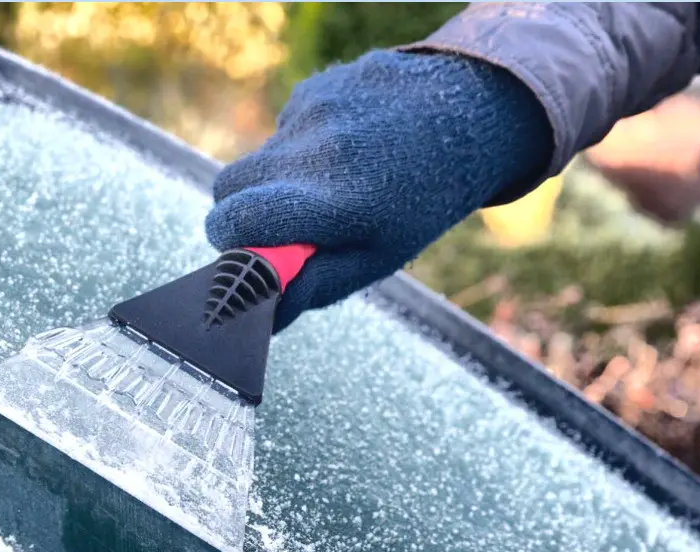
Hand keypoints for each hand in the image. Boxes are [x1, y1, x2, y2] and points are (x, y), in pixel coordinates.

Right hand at [206, 50, 553, 331]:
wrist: (471, 113)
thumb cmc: (421, 201)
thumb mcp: (377, 258)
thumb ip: (311, 285)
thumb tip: (259, 315)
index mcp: (332, 203)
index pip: (234, 219)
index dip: (228, 240)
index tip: (244, 251)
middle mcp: (315, 151)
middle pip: (227, 187)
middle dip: (241, 210)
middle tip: (281, 224)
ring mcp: (312, 112)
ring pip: (256, 158)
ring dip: (276, 178)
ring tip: (330, 183)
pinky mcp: (314, 88)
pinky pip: (281, 130)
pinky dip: (301, 146)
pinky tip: (345, 148)